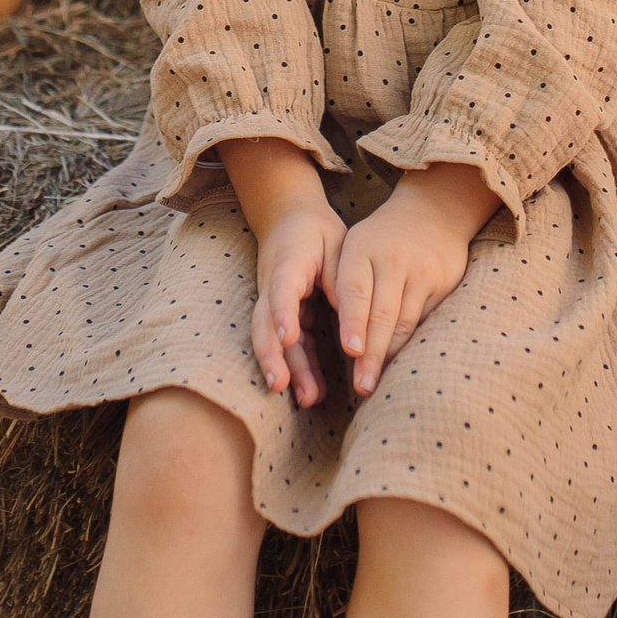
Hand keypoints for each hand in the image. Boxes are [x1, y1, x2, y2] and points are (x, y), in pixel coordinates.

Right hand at [251, 200, 343, 406]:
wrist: (288, 218)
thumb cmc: (316, 232)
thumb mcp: (335, 245)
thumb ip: (340, 278)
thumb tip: (350, 314)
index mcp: (288, 264)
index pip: (281, 290)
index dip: (282, 313)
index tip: (287, 336)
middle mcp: (273, 287)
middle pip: (266, 324)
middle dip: (272, 356)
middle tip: (281, 385)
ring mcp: (274, 304)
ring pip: (273, 340)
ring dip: (287, 370)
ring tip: (306, 398)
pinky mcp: (283, 316)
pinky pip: (288, 345)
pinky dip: (298, 368)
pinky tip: (312, 392)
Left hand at [327, 162, 499, 397]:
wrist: (434, 211)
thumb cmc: (382, 238)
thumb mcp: (356, 246)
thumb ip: (343, 283)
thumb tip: (341, 334)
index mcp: (363, 248)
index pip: (356, 291)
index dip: (353, 322)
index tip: (351, 351)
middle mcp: (394, 260)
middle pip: (382, 314)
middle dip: (372, 354)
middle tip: (362, 385)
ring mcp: (423, 272)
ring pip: (405, 322)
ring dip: (391, 355)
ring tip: (377, 381)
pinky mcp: (444, 283)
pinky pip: (425, 321)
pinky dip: (411, 343)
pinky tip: (400, 362)